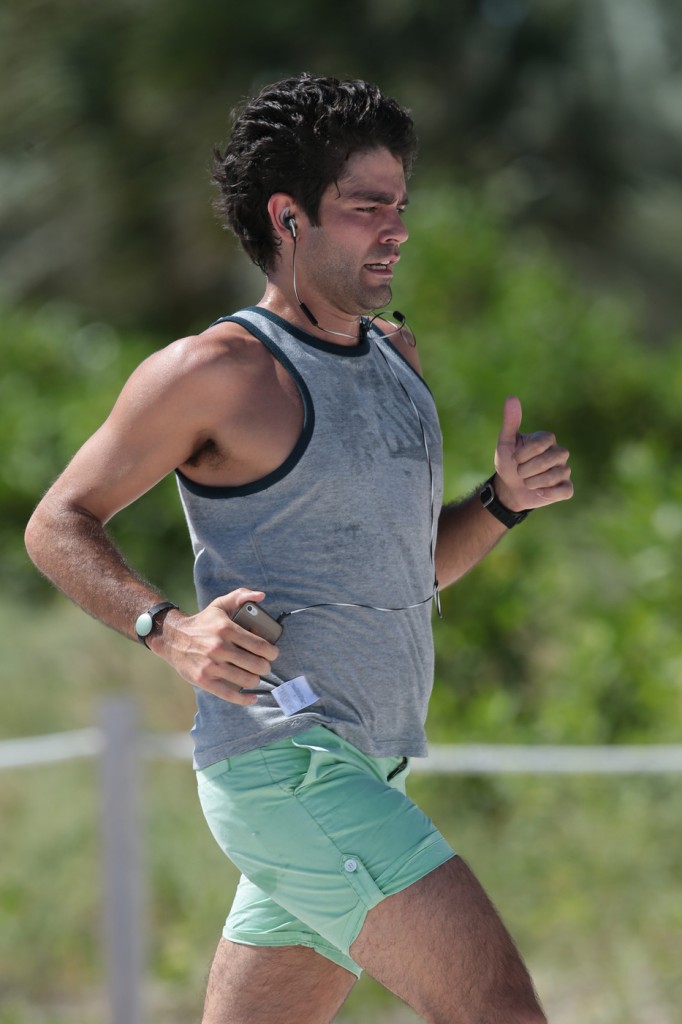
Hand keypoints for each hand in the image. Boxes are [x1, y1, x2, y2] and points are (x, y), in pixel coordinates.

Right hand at [156, 587, 279, 704]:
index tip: (273, 654)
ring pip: (246, 679)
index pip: (259, 645)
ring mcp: (211, 665)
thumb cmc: (203, 622)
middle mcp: (219, 647)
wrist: (172, 638)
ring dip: (255, 680)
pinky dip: (244, 698)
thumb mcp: (220, 605)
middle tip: (264, 666)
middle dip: (265, 667)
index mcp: (226, 629)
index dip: (272, 652)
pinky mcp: (203, 680)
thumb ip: (241, 596)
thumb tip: (262, 596)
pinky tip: (252, 697)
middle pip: (256, 664)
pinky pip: (229, 694)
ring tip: (255, 676)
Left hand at [493, 396, 572, 511]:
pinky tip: (538, 492)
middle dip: (528, 469)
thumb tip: (512, 397)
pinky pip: (565, 490)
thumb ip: (510, 422)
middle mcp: (559, 453)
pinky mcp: (565, 488)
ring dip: (534, 482)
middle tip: (519, 472)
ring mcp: (564, 470)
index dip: (524, 453)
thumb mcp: (505, 443)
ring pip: (556, 475)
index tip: (514, 459)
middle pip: (551, 458)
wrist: (509, 489)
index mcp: (546, 439)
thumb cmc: (509, 462)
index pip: (542, 442)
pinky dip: (549, 493)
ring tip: (527, 482)